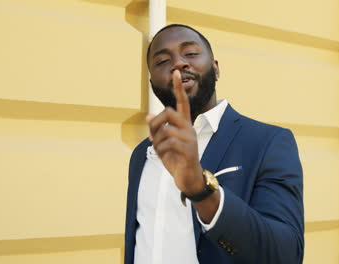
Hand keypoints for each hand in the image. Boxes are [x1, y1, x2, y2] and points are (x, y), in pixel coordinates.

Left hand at [147, 70, 203, 194]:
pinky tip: (163, 155)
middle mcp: (189, 128)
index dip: (178, 88)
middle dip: (155, 123)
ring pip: (166, 129)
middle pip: (168, 113)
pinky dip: (160, 149)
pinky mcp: (189, 150)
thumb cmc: (176, 160)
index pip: (182, 102)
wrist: (188, 179)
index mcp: (184, 125)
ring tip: (158, 150)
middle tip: (151, 137)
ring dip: (156, 140)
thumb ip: (157, 130)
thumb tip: (148, 117)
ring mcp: (190, 138)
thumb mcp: (163, 144)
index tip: (176, 72)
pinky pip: (168, 142)